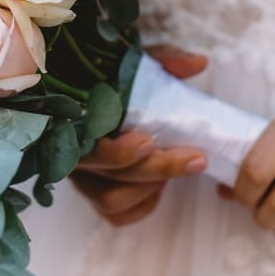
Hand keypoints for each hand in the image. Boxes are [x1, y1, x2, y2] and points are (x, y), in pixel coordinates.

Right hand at [71, 46, 207, 225]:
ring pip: (110, 200)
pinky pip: (115, 214)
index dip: (119, 151)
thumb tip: (199, 62)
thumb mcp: (140, 64)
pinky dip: (141, 206)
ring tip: (174, 169)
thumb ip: (166, 60)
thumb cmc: (119, 81)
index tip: (150, 142)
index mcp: (77, 119)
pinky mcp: (94, 195)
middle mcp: (75, 152)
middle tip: (196, 158)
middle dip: (157, 168)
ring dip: (148, 189)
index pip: (90, 144)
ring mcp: (83, 177)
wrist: (103, 98)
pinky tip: (157, 188)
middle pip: (110, 175)